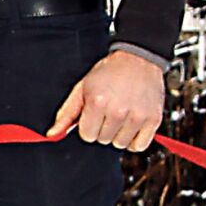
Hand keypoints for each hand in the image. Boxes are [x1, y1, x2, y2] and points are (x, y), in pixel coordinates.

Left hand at [47, 48, 165, 151]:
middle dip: (103, 128)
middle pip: (103, 140)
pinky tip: (132, 125)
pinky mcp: (153, 120)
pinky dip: (135, 140)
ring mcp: (137, 116)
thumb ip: (67, 114)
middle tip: (110, 110)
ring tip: (122, 115)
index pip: (87, 135)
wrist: (139, 59)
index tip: (95, 113)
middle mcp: (118, 111)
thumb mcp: (83, 88)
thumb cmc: (109, 72)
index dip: (89, 125)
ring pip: (120, 144)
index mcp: (98, 102)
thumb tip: (52, 135)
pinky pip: (139, 146)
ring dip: (118, 134)